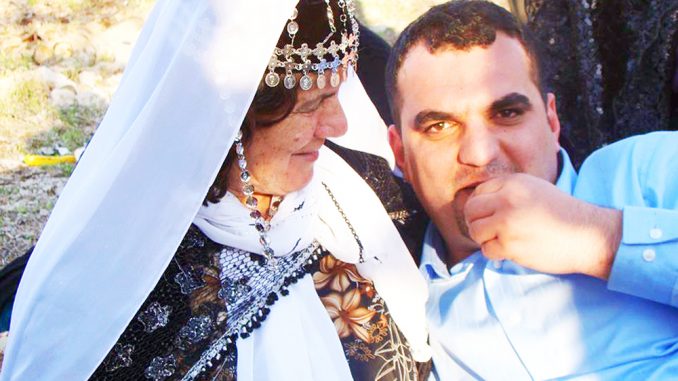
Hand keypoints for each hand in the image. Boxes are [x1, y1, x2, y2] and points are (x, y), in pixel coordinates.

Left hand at [464, 173, 621, 278]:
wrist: (587, 234)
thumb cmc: (563, 213)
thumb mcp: (535, 189)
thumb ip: (508, 192)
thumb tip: (478, 202)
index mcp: (513, 183)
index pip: (479, 192)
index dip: (481, 206)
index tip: (491, 215)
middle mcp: (507, 200)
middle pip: (471, 210)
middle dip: (476, 221)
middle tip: (489, 230)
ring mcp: (507, 222)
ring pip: (475, 230)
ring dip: (484, 238)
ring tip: (501, 239)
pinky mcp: (510, 244)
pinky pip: (486, 250)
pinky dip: (495, 252)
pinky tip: (510, 249)